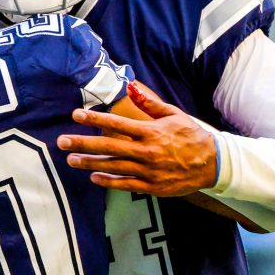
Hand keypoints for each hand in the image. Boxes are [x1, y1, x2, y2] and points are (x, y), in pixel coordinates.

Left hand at [58, 81, 217, 196]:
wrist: (213, 163)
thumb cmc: (192, 135)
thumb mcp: (174, 115)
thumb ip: (150, 104)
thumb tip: (130, 87)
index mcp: (151, 131)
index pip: (117, 123)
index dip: (94, 118)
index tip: (75, 115)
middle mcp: (147, 151)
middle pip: (108, 146)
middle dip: (82, 142)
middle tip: (61, 141)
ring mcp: (149, 171)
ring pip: (113, 167)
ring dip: (89, 163)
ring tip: (71, 159)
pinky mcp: (152, 187)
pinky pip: (126, 185)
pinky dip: (109, 181)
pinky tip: (94, 177)